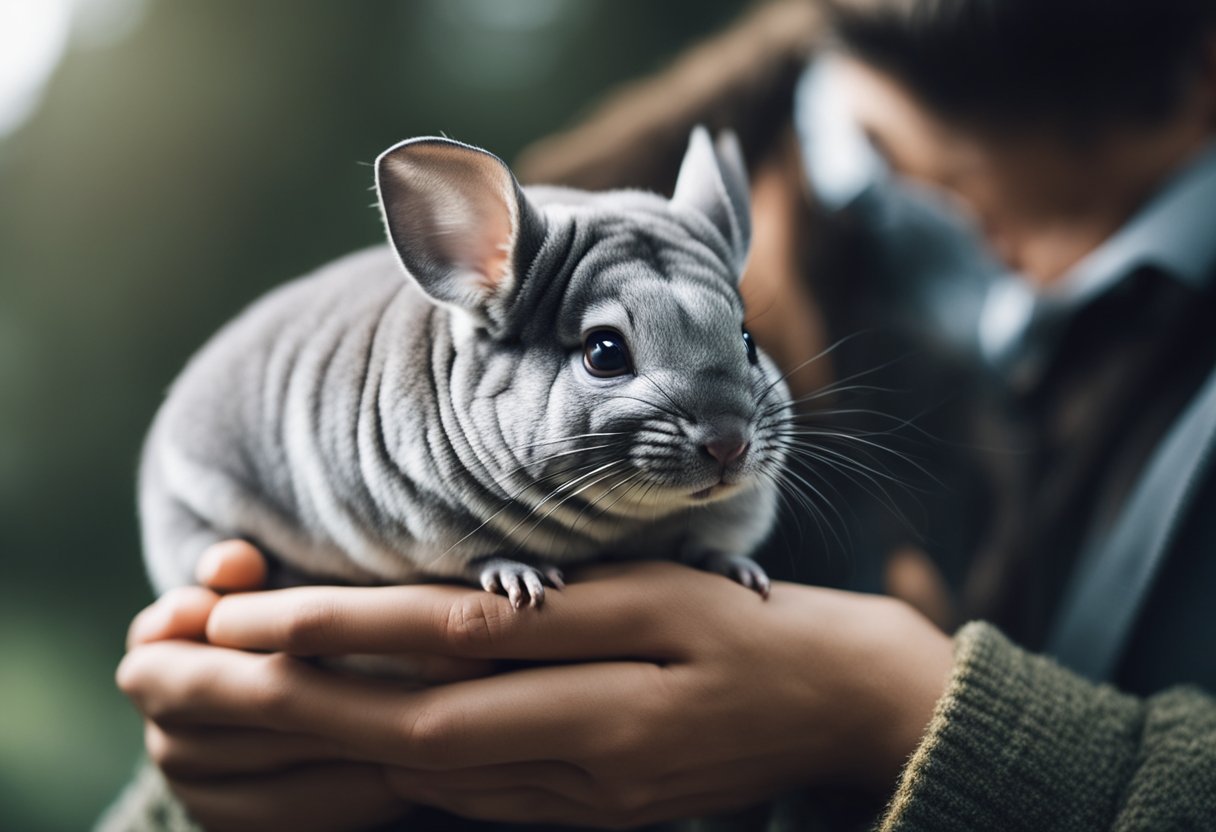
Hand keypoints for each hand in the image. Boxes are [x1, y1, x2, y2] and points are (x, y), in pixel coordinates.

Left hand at [119, 559, 952, 828]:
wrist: (836, 710)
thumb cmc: (757, 631)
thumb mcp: (667, 597)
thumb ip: (555, 613)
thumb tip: (442, 618)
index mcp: (609, 703)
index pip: (442, 665)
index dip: (336, 638)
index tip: (239, 615)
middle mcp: (580, 771)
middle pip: (406, 740)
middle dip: (281, 709)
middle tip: (171, 673)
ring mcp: (577, 805)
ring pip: (422, 774)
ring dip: (315, 741)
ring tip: (218, 699)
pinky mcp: (581, 814)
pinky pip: (465, 791)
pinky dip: (386, 761)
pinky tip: (332, 736)